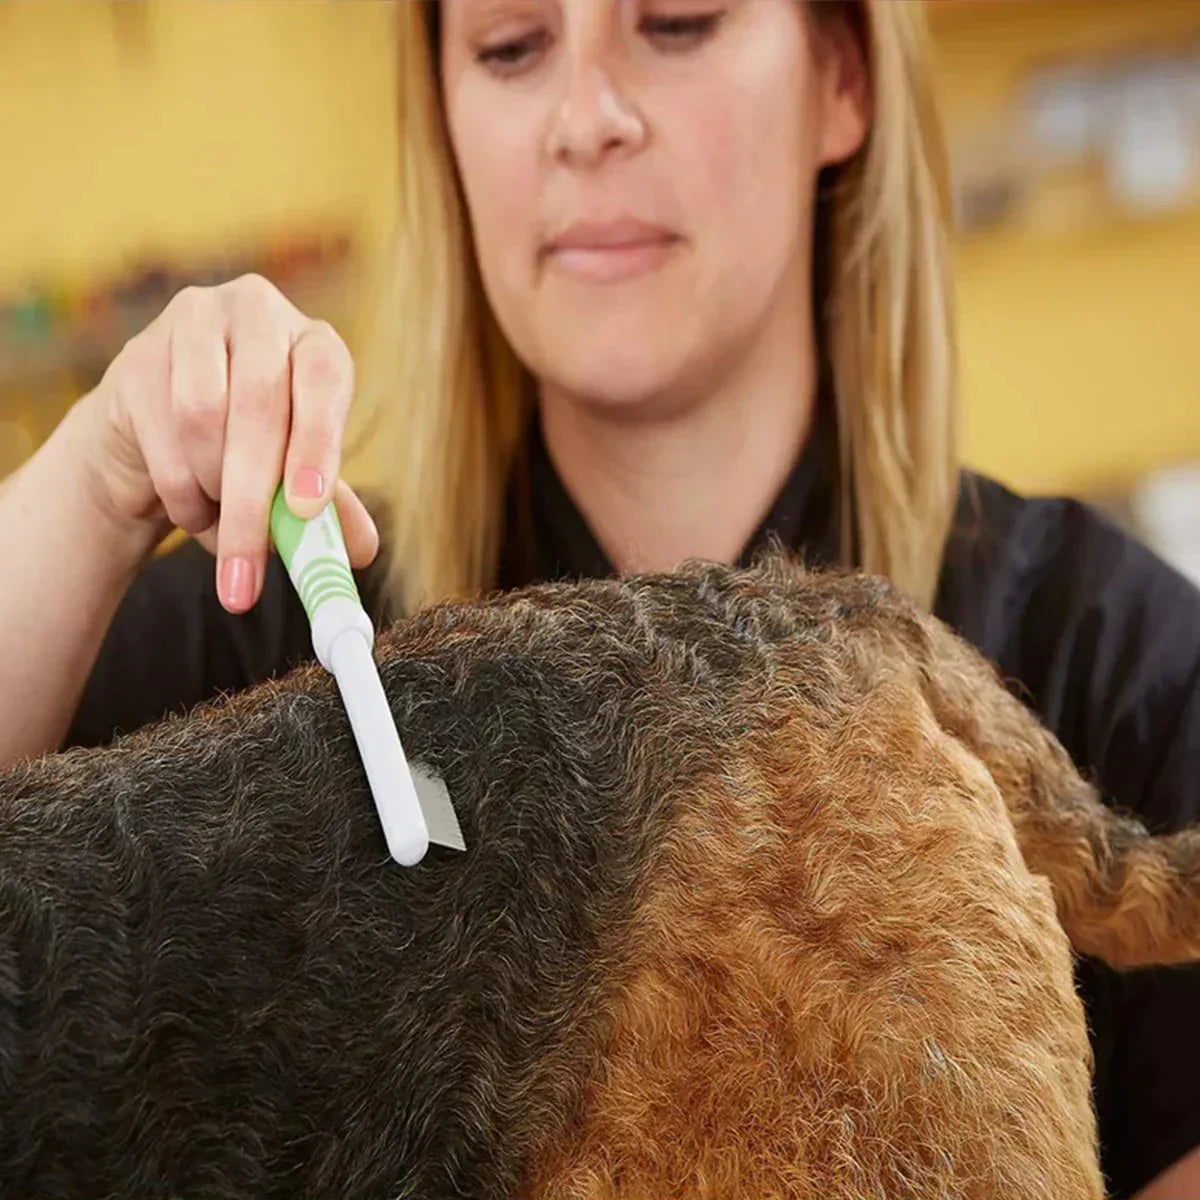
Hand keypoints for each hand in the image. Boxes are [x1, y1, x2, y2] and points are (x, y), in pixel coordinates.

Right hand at [76, 274, 378, 612]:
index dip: (317, 441)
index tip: (306, 508)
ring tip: (223, 524)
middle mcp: (257, 314)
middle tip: (249, 571)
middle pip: (259, 403)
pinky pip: (159, 435)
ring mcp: (192, 324)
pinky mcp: (136, 357)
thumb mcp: (297, 480)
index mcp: (314, 341)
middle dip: (254, 500)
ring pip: (202, 417)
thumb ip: (331, 512)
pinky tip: (192, 508)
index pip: (324, 376)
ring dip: (213, 489)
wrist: (157, 442)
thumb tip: (360, 550)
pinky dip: (178, 491)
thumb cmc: (247, 454)